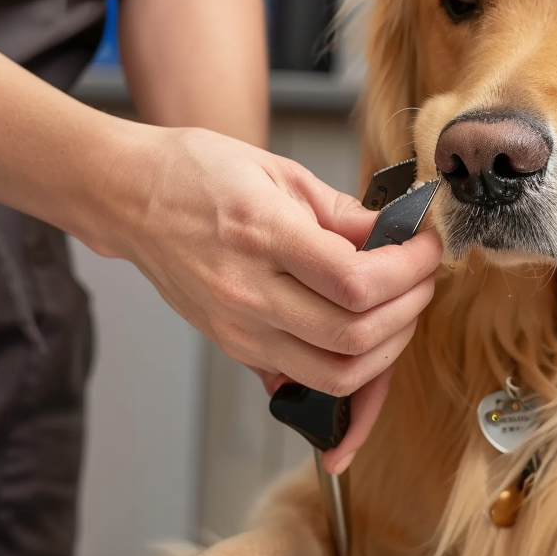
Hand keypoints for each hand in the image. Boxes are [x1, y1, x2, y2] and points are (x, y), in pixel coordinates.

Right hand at [97, 126, 441, 472]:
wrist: (129, 198)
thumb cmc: (196, 174)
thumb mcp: (279, 172)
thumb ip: (344, 213)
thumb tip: (398, 236)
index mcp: (262, 237)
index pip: (356, 281)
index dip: (409, 269)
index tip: (427, 247)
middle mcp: (247, 294)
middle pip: (355, 335)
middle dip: (410, 308)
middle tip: (423, 277)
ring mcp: (239, 330)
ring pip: (337, 374)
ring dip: (388, 349)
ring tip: (401, 308)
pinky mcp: (237, 348)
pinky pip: (307, 383)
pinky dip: (350, 376)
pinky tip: (370, 349)